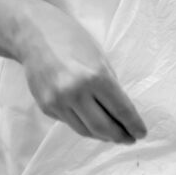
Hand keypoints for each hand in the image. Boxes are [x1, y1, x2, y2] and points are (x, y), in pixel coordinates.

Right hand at [16, 4, 146, 144]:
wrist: (34, 35)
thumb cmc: (72, 41)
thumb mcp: (100, 59)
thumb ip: (110, 86)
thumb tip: (121, 114)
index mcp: (95, 77)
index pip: (121, 110)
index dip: (133, 125)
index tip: (141, 133)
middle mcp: (75, 92)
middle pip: (103, 127)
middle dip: (120, 136)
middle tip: (129, 139)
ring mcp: (58, 102)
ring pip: (85, 130)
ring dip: (102, 136)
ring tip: (114, 136)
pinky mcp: (46, 107)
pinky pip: (70, 123)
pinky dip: (85, 126)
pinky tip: (93, 124)